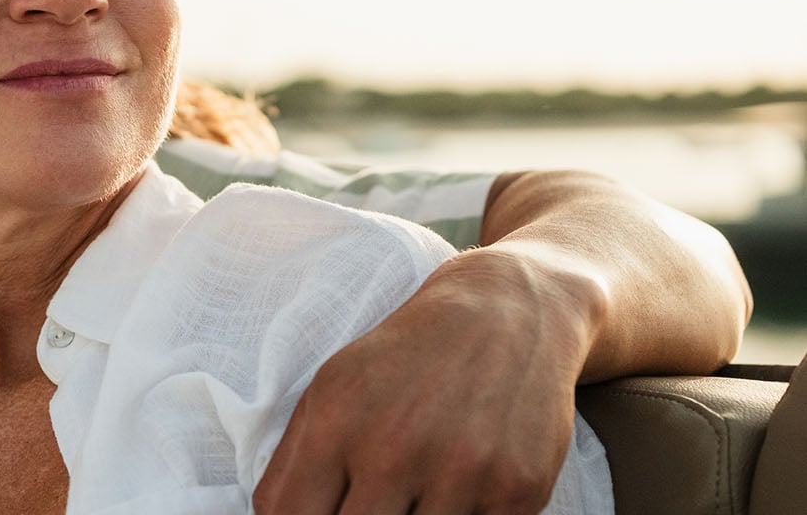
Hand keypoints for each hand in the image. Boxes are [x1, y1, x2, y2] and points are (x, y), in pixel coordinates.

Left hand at [253, 249, 595, 513]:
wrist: (505, 311)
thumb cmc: (406, 358)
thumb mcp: (330, 389)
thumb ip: (290, 464)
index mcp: (336, 423)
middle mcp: (394, 449)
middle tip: (375, 500)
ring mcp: (460, 473)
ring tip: (416, 489)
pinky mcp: (516, 490)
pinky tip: (462, 489)